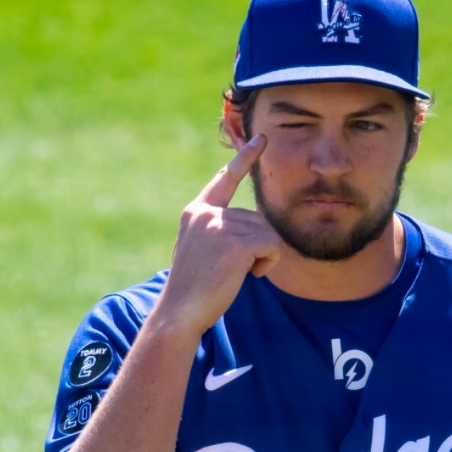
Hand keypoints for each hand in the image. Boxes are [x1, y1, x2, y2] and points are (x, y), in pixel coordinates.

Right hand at [154, 135, 280, 335]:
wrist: (179, 312)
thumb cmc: (194, 287)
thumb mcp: (202, 248)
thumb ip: (220, 229)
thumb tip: (257, 227)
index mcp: (196, 211)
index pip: (225, 179)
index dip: (245, 159)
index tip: (261, 139)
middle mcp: (206, 213)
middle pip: (257, 218)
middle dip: (256, 245)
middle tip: (232, 269)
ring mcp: (219, 226)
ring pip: (267, 233)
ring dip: (263, 256)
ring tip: (236, 273)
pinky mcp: (234, 243)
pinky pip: (272, 245)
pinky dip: (269, 263)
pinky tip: (250, 275)